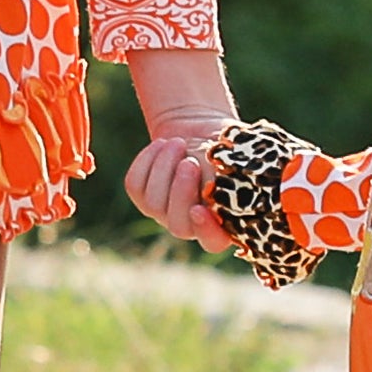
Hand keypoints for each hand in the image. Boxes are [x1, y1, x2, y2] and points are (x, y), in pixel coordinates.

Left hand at [124, 127, 230, 249]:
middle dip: (181, 193)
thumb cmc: (226, 146)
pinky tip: (162, 145)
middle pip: (179, 227)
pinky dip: (148, 160)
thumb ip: (232, 178)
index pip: (214, 242)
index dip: (206, 231)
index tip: (199, 209)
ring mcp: (164, 213)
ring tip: (178, 143)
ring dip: (165, 168)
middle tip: (189, 162)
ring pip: (153, 204)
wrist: (199, 130)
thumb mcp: (235, 159)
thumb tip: (218, 184)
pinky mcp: (142, 197)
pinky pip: (135, 185)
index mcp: (224, 220)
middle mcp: (192, 224)